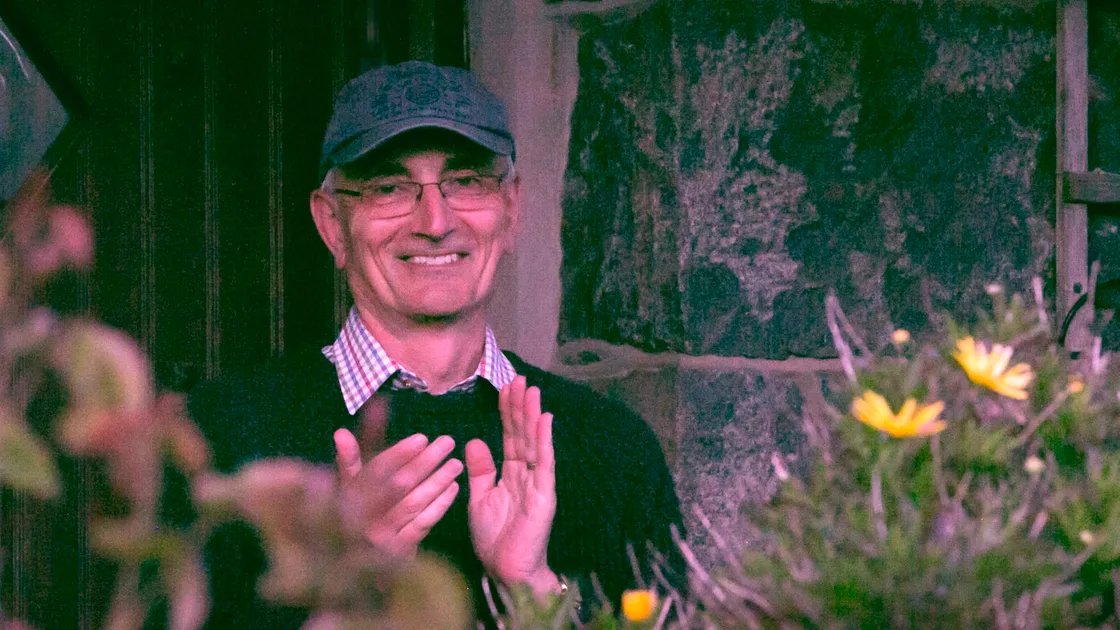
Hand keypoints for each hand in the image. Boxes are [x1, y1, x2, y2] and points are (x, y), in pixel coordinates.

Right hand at [334, 428, 461, 562]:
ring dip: (437, 481)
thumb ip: (350, 458)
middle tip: (447, 442)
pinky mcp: (398, 551)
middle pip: (398, 485)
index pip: (376, 471)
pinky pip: (422, 524)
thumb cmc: (356, 514)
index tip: (422, 438)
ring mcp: (382, 535)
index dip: (399, 454)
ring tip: (456, 463)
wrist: (357, 566)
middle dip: (424, 462)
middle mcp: (363, 516)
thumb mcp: (348, 487)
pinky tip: (453, 488)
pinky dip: (440, 505)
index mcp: (350, 496)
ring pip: (413, 503)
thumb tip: (341, 432)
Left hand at [465, 376, 557, 595]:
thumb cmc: (495, 540)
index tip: (505, 387)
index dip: (507, 412)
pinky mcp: (543, 495)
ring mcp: (537, 483)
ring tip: (531, 390)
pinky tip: (545, 420)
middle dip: (520, 406)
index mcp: (510, 474)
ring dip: (533, 415)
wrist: (507, 571)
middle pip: (522, 433)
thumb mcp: (479, 499)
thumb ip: (480, 471)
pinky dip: (545, 442)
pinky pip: (544, 464)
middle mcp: (526, 474)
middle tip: (519, 377)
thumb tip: (475, 441)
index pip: (509, 436)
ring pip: (534, 442)